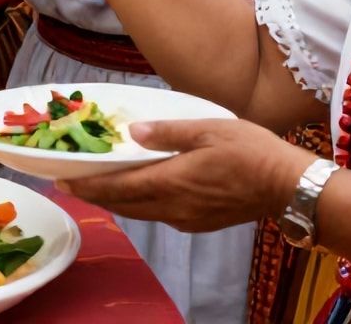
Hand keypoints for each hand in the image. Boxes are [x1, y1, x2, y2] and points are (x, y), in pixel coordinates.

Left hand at [62, 118, 317, 231]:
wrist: (289, 186)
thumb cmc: (251, 152)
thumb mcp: (208, 129)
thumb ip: (168, 131)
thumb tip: (134, 131)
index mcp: (171, 182)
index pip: (117, 188)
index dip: (87, 185)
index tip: (61, 180)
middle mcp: (173, 207)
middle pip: (123, 205)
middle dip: (95, 194)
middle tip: (71, 182)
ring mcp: (187, 218)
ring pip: (140, 212)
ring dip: (116, 201)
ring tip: (99, 186)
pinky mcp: (200, 222)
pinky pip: (160, 215)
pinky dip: (140, 204)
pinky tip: (140, 191)